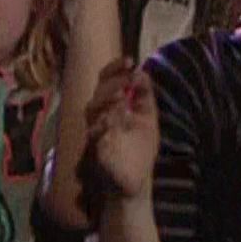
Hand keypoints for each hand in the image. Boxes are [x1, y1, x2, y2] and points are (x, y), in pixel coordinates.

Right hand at [82, 59, 159, 200]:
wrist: (135, 181)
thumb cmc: (138, 148)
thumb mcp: (147, 119)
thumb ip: (144, 96)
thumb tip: (142, 72)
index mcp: (111, 105)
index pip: (106, 80)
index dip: (115, 68)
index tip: (130, 59)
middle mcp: (99, 116)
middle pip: (98, 92)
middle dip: (113, 81)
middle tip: (129, 75)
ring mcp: (95, 133)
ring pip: (93, 110)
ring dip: (106, 100)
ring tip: (120, 94)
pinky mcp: (96, 151)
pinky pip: (96, 135)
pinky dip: (105, 125)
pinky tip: (116, 117)